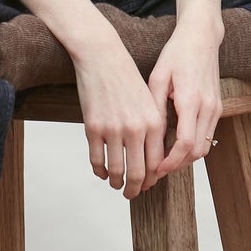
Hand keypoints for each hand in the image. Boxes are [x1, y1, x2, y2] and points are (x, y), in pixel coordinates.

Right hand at [71, 33, 169, 200]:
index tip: (148, 184)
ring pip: (117, 170)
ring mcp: (113, 129)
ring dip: (117, 183)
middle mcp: (136, 128)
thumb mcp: (149, 101)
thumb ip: (153, 129)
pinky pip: (97, 160)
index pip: (157, 163)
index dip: (152, 179)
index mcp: (154, 123)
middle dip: (135, 188)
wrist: (102, 57)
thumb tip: (153, 160)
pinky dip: (100, 171)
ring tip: (116, 185)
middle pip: (138, 172)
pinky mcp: (93, 128)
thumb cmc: (126, 78)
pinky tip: (102, 172)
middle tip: (132, 194)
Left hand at [145, 18, 224, 184]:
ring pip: (205, 146)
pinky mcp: (217, 108)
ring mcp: (216, 108)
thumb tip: (148, 136)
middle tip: (156, 171)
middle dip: (177, 165)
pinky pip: (207, 136)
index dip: (171, 161)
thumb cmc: (176, 54)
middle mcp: (208, 107)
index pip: (186, 142)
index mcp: (191, 99)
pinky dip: (193, 147)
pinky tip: (175, 147)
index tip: (156, 169)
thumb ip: (155, 108)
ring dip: (185, 158)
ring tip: (163, 162)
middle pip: (197, 150)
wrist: (202, 38)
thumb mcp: (158, 78)